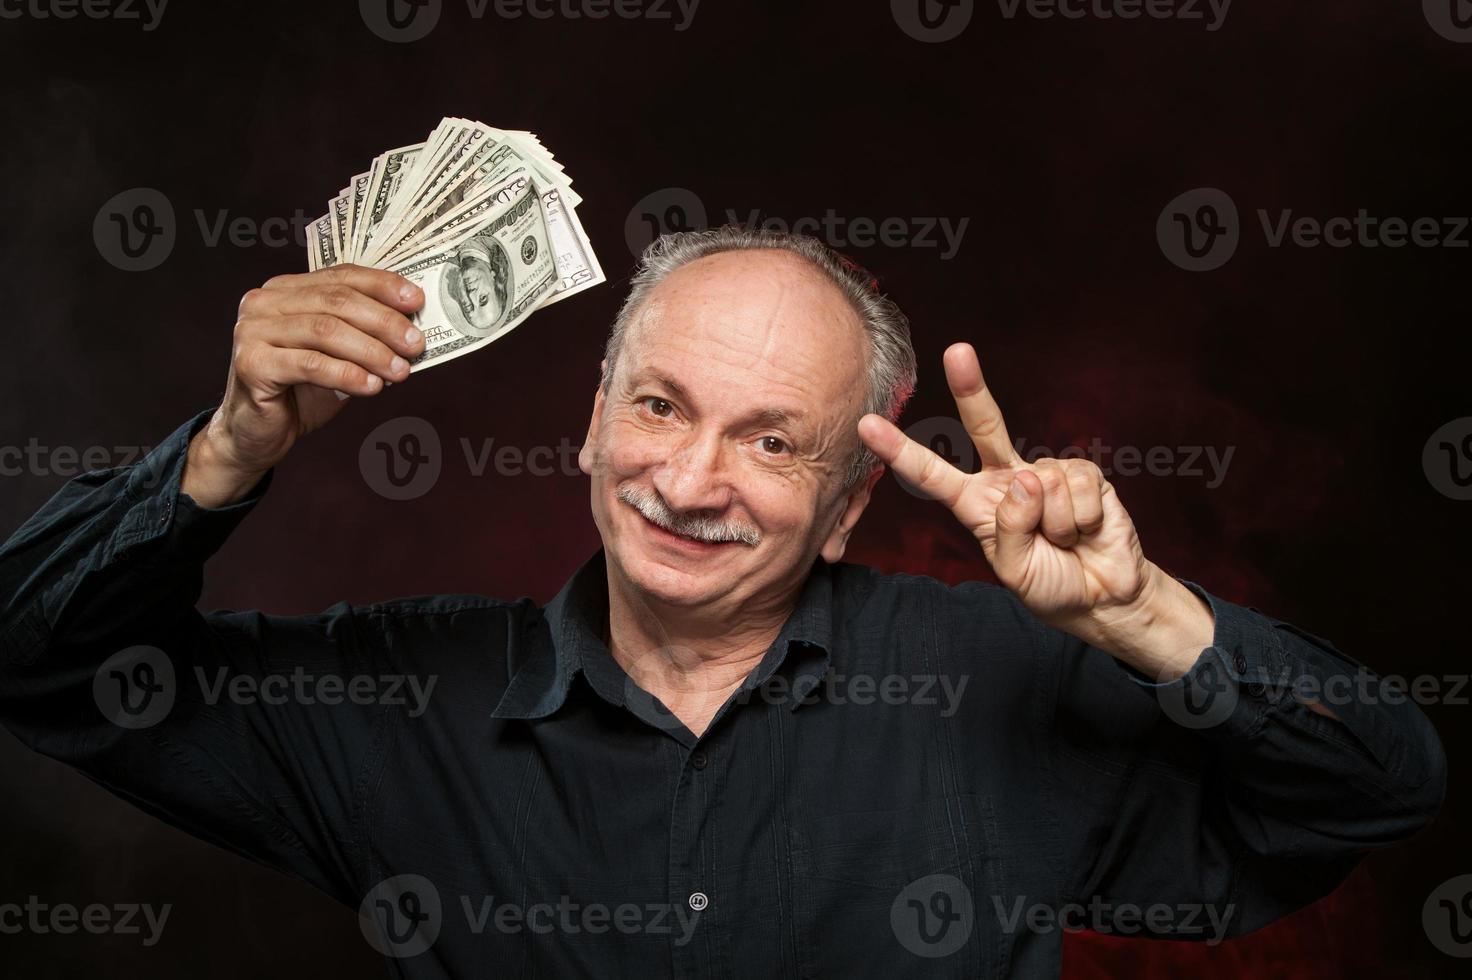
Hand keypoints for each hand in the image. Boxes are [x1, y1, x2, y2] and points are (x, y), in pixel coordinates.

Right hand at [182, 265, 425, 506]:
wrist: (257, 432)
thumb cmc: (300, 391)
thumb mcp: (338, 357)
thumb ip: (363, 336)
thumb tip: (412, 331)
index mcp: (286, 290)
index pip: (341, 277)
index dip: (382, 286)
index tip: (417, 301)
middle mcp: (264, 302)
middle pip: (336, 301)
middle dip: (384, 322)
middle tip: (416, 344)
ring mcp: (253, 331)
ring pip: (325, 330)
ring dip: (371, 351)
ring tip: (400, 371)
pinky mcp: (251, 363)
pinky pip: (310, 364)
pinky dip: (347, 374)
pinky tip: (371, 386)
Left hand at [858, 343, 1211, 674]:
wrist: (1102, 594)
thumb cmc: (1049, 582)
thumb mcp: (1015, 571)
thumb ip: (1008, 531)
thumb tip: (1027, 478)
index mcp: (975, 503)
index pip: (931, 474)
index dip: (899, 450)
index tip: (867, 425)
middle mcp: (1007, 478)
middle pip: (986, 426)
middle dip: (972, 388)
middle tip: (957, 351)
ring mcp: (1047, 470)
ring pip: (1043, 486)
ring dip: (1057, 527)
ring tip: (1064, 541)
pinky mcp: (1084, 472)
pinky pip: (1078, 490)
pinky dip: (1082, 520)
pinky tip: (1085, 529)